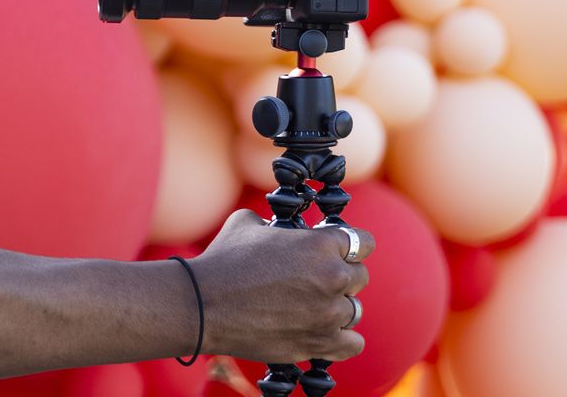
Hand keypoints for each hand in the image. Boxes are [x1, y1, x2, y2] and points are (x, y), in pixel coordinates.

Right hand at [191, 210, 373, 363]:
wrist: (202, 305)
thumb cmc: (223, 261)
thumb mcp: (248, 223)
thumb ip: (276, 224)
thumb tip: (278, 230)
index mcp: (321, 243)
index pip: (363, 242)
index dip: (350, 246)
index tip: (338, 252)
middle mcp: (332, 277)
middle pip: (360, 277)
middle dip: (341, 277)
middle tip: (317, 281)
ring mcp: (328, 313)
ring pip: (354, 310)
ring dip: (337, 308)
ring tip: (313, 307)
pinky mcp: (319, 343)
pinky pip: (352, 342)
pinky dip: (342, 338)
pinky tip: (324, 331)